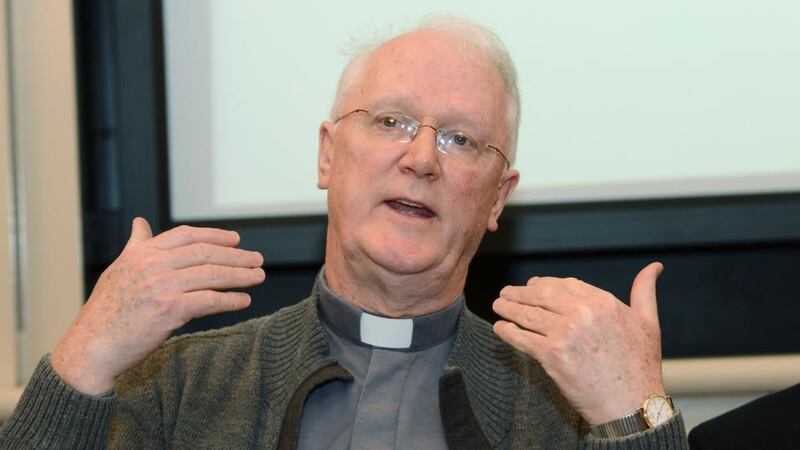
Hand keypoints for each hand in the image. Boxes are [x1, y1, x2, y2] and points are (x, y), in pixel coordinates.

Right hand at [51, 218, 264, 394]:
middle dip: (236, 256)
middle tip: (257, 259)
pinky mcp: (169, 309)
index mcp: (141, 252)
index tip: (236, 240)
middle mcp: (152, 264)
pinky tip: (244, 300)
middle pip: (205, 253)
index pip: (187, 236)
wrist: (91, 347)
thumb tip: (141, 223)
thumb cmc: (106, 312)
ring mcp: (161, 286)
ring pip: (212, 275)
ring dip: (240, 276)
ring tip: (258, 277)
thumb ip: (137, 246)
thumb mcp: (118, 270)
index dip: (215, 236)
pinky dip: (230, 300)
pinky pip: (210, 300)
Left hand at [492, 263, 664, 424]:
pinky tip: (500, 328)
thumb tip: (654, 267)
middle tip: (506, 293)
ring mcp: (565, 333)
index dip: (544, 283)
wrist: (633, 406)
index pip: (565, 284)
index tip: (533, 285)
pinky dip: (507, 332)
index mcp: (603, 302)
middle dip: (520, 293)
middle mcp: (583, 313)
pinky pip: (522, 338)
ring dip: (509, 309)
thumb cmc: (641, 367)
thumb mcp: (648, 323)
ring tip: (499, 306)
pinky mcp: (551, 355)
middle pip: (542, 295)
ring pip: (528, 314)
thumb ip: (644, 292)